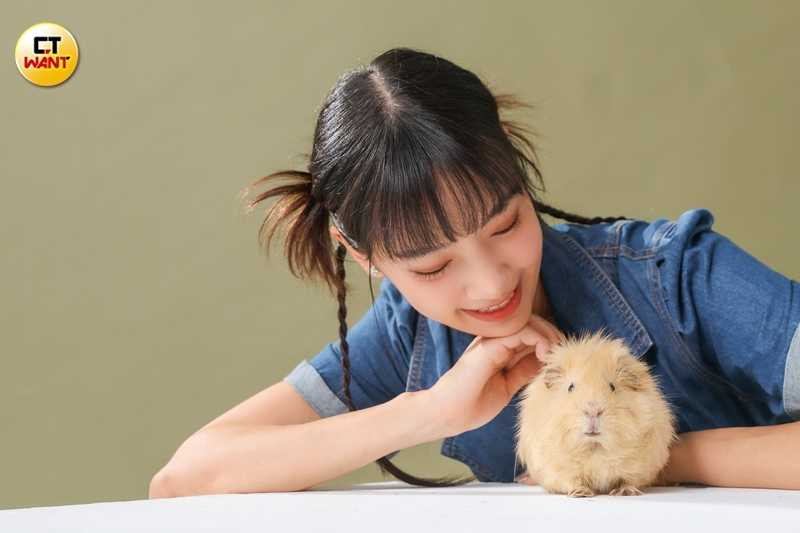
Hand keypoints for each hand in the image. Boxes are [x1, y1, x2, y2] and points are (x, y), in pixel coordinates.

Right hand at [428, 314, 565, 437]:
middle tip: (564, 354)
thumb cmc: (472, 405)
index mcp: (498, 349)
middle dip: (553, 336)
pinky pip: (520, 330)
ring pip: (528, 322)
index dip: (550, 342)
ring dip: (550, 335)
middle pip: (532, 324)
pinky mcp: (489, 345)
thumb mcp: (507, 387)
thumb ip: (523, 372)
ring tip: (556, 353)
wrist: (447, 414)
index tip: (561, 359)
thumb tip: (547, 363)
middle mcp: (495, 340)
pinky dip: (539, 338)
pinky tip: (546, 354)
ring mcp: (491, 340)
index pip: (530, 334)